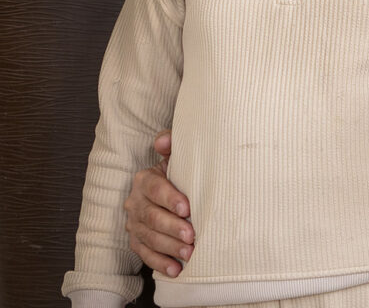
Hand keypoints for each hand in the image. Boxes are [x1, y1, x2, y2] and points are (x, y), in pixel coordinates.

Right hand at [124, 130, 194, 276]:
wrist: (171, 188)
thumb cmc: (179, 172)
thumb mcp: (177, 156)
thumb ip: (172, 144)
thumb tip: (163, 140)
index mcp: (144, 180)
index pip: (155, 189)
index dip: (170, 199)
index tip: (188, 208)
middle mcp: (135, 201)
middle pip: (151, 217)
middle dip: (172, 228)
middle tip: (192, 236)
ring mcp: (134, 223)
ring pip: (149, 237)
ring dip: (169, 247)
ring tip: (189, 253)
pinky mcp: (136, 241)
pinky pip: (145, 255)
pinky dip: (160, 263)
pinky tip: (175, 269)